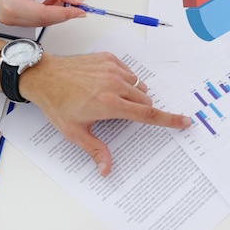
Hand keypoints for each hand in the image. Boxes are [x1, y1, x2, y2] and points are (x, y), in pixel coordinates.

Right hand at [0, 0, 85, 25]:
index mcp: (12, 6)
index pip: (45, 15)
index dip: (66, 13)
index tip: (81, 10)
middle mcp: (10, 17)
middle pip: (45, 20)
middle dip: (64, 11)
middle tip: (79, 2)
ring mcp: (11, 19)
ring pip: (44, 20)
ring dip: (58, 10)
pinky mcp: (15, 18)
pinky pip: (38, 18)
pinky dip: (50, 10)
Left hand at [21, 52, 192, 176]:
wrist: (43, 75)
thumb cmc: (57, 103)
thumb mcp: (75, 132)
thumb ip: (96, 150)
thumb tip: (107, 169)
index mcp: (109, 104)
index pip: (147, 114)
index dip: (169, 120)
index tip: (185, 121)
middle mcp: (115, 85)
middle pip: (145, 100)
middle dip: (141, 109)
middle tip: (120, 114)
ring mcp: (113, 70)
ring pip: (139, 85)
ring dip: (133, 94)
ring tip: (111, 99)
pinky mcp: (109, 59)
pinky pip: (129, 72)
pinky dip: (124, 80)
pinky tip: (106, 84)